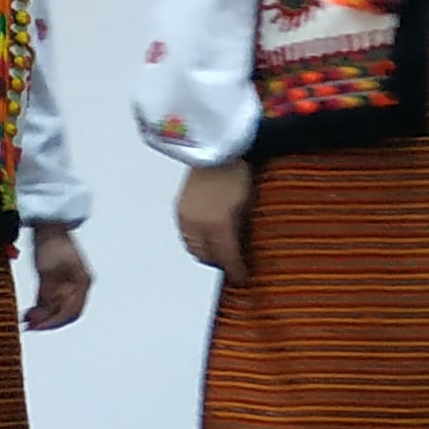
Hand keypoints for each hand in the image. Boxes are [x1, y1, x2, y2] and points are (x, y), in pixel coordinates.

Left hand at [21, 223, 91, 330]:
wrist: (48, 226)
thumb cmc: (52, 244)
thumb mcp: (47, 272)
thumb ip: (47, 294)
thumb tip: (44, 313)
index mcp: (82, 283)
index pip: (71, 312)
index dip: (53, 322)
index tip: (36, 327)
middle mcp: (78, 286)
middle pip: (65, 312)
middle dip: (47, 320)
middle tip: (29, 325)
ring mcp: (69, 284)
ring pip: (58, 308)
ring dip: (43, 315)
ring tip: (26, 319)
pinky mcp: (58, 281)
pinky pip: (51, 300)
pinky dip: (41, 307)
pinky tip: (30, 310)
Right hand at [175, 160, 253, 286]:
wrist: (216, 150)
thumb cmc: (237, 172)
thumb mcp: (248, 204)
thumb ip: (243, 230)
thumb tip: (245, 248)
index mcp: (218, 224)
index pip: (227, 257)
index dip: (236, 270)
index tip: (243, 278)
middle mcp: (198, 224)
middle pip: (207, 257)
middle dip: (220, 263)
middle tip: (233, 265)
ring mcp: (186, 216)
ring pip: (194, 248)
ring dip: (206, 253)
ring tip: (221, 252)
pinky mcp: (179, 209)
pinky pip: (186, 235)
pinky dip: (197, 240)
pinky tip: (208, 236)